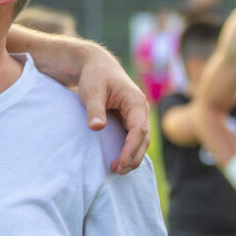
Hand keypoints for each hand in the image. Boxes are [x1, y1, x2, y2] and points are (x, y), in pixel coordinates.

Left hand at [76, 47, 149, 173]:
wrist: (96, 65)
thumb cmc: (94, 76)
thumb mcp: (91, 90)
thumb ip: (94, 109)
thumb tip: (97, 127)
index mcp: (135, 101)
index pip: (139, 130)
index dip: (130, 149)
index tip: (120, 163)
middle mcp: (141, 109)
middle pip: (143, 138)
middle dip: (133, 156)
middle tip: (118, 171)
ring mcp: (137, 114)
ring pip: (141, 140)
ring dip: (132, 155)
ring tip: (117, 169)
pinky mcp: (130, 118)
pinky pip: (134, 137)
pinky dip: (129, 150)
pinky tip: (120, 160)